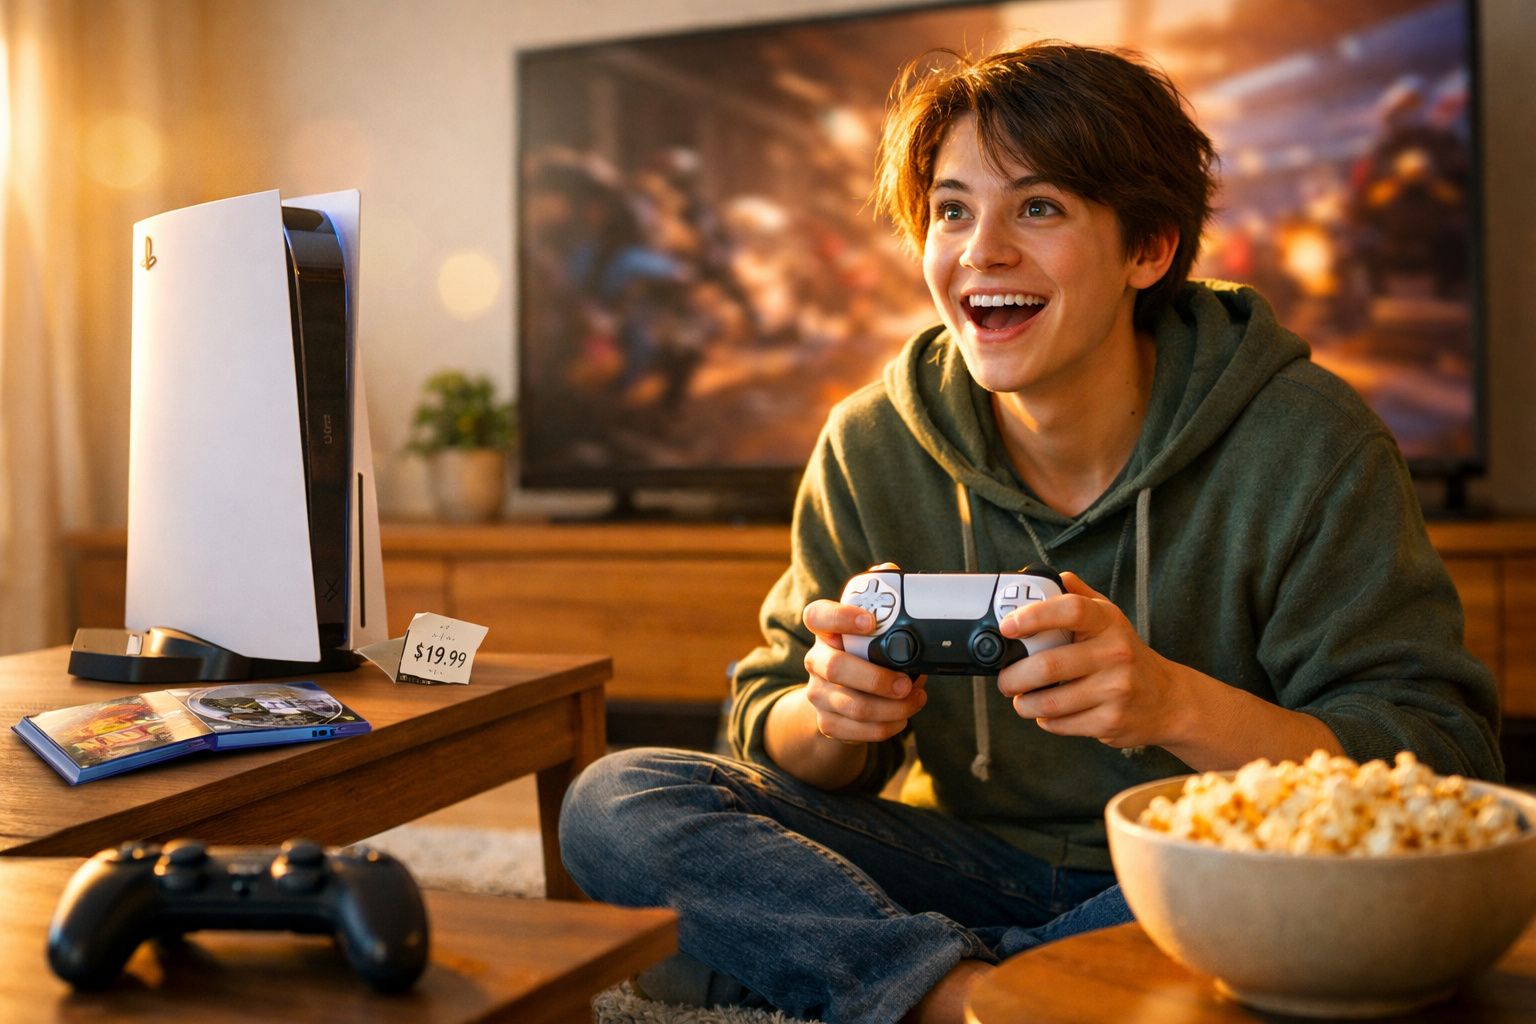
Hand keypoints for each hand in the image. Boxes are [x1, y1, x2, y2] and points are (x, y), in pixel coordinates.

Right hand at [800, 565, 927, 743]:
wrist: (837, 701)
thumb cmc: (862, 655)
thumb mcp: (870, 628)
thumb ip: (881, 599)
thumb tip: (891, 571)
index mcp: (826, 631)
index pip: (817, 615)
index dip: (840, 617)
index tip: (869, 621)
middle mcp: (816, 660)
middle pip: (834, 668)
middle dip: (875, 678)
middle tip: (907, 682)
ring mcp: (818, 694)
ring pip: (850, 705)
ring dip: (890, 707)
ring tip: (915, 700)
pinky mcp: (827, 722)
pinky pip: (854, 731)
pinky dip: (884, 728)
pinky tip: (902, 719)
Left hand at [998, 571, 1189, 749]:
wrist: (1166, 699)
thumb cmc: (1124, 654)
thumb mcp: (1108, 618)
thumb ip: (1077, 596)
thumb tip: (1045, 577)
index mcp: (1108, 622)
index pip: (1070, 610)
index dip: (1034, 616)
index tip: (1007, 627)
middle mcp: (1115, 654)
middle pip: (1048, 665)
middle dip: (1013, 677)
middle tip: (1005, 680)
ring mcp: (1116, 690)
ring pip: (1050, 702)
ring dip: (1025, 704)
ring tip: (1021, 699)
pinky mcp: (1112, 722)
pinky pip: (1061, 724)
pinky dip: (1045, 720)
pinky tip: (1047, 713)